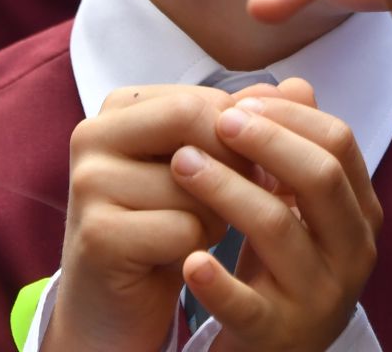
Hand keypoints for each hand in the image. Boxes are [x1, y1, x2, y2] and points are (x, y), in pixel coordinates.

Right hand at [43, 84, 273, 351]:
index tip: (257, 167)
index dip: (243, 134)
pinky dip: (198, 245)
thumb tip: (303, 87)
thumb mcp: (205, 167)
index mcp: (119, 108)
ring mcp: (89, 184)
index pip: (204, 98)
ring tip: (197, 228)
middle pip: (193, 121)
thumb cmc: (165, 225)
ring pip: (193, 177)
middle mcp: (92, 135)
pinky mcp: (97, 235)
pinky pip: (182, 228)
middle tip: (241, 195)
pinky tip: (179, 256)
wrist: (118, 303)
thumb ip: (248, 124)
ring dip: (217, 211)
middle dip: (232, 162)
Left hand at [170, 87, 382, 351]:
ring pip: (278, 228)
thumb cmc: (282, 265)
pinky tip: (188, 258)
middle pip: (320, 177)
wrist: (275, 350)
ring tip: (180, 164)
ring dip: (226, 188)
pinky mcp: (276, 335)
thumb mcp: (298, 206)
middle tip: (215, 121)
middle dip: (265, 140)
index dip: (291, 115)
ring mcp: (318, 297)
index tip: (241, 101)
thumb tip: (295, 81)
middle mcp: (353, 253)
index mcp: (362, 213)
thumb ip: (297, 145)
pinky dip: (217, 282)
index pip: (340, 143)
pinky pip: (247, 306)